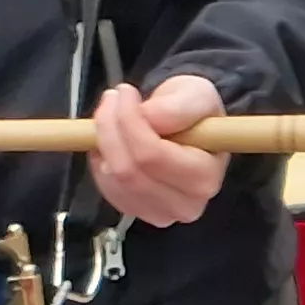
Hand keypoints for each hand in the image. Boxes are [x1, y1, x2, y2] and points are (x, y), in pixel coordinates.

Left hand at [89, 74, 229, 226]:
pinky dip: (99, 159)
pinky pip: (105, 187)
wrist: (190, 130)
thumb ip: (179, 106)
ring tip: (110, 113)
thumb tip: (150, 117)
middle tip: (111, 97)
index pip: (151, 155)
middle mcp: (185, 204)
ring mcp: (160, 214)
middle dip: (110, 127)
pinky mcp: (137, 212)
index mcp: (205, 176)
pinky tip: (111, 140)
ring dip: (102, 141)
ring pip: (112, 179)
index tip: (125, 91)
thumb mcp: (197, 95)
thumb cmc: (196, 114)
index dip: (129, 120)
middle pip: (127, 170)